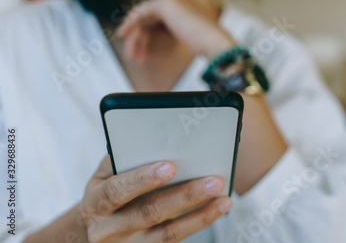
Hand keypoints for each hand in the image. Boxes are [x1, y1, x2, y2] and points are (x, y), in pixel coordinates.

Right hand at [78, 156, 231, 242]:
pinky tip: (216, 209)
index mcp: (94, 205)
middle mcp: (109, 230)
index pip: (116, 191)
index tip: (169, 166)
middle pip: (149, 213)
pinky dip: (198, 223)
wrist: (93, 236)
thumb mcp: (100, 178)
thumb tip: (151, 142)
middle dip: (184, 196)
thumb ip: (119, 160)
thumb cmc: (104, 196)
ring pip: (168, 233)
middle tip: (213, 180)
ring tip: (223, 198)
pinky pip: (175, 241)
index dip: (142, 179)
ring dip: (200, 215)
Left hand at [116, 0, 235, 64]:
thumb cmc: (205, 42)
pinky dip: (130, 25)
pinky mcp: (164, 3)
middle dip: (138, 38)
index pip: (155, 16)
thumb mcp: (182, 32)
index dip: (144, 33)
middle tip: (134, 55)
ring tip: (132, 55)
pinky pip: (141, 14)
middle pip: (147, 17)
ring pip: (142, 18)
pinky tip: (124, 34)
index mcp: (181, 0)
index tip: (138, 49)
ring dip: (135, 38)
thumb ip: (168, 28)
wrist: (214, 42)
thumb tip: (147, 33)